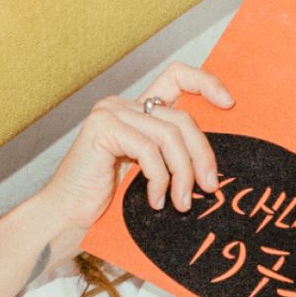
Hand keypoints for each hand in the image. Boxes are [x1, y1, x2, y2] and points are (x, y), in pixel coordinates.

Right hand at [37, 62, 234, 237]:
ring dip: (182, 174)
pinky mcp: (103, 128)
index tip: (229, 104)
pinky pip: (148, 150)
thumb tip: (214, 163)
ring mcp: (111, 113)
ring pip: (169, 136)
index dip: (206, 83)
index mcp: (137, 110)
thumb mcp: (150, 173)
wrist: (66, 218)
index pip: (177, 77)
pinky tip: (154, 200)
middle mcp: (123, 105)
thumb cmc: (108, 202)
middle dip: (202, 155)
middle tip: (210, 187)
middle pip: (182, 118)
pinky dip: (158, 179)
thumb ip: (174, 155)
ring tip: (181, 203)